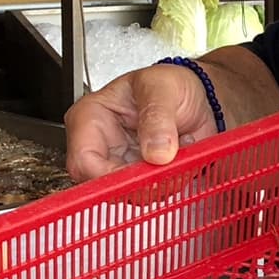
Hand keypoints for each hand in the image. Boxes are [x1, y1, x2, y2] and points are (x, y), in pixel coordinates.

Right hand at [64, 64, 219, 180]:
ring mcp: (120, 164)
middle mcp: (100, 145)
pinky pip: (152, 194)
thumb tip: (156, 153)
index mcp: (90, 117)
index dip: (109, 176)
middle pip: (103, 185)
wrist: (195, 95)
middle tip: (169, 166)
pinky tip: (181, 159)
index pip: (83, 161)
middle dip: (140, 184)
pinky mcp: (141, 177)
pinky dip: (171, 183)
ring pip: (129, 195)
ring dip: (160, 183)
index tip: (142, 176)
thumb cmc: (169, 83)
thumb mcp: (162, 88)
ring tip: (179, 152)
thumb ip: (158, 118)